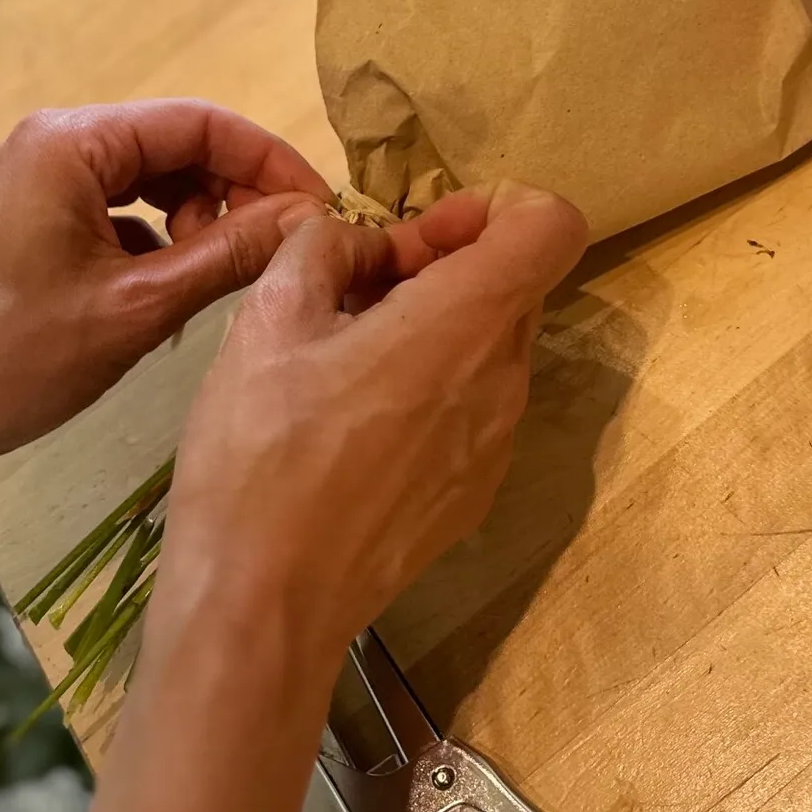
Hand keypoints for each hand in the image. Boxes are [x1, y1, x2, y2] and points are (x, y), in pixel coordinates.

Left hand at [0, 102, 330, 487]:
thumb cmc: (14, 360)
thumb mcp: (136, 309)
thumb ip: (228, 254)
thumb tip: (308, 216)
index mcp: (72, 143)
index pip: (200, 123)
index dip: (270, 163)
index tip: (322, 210)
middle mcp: (53, 143)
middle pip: (175, 147)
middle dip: (235, 194)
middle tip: (280, 253)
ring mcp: (38, 180)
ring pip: (149, 182)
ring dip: (198, 222)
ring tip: (225, 279)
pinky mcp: (32, 220)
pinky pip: (117, 212)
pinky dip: (158, 244)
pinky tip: (173, 295)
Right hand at [157, 181, 587, 660]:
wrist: (264, 607)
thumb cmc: (259, 453)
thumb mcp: (268, 317)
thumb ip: (323, 246)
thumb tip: (357, 242)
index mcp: (464, 325)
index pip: (552, 225)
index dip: (494, 204)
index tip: (419, 233)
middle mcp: (503, 383)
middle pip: (513, 284)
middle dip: (445, 263)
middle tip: (356, 289)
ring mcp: (495, 447)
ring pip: (489, 347)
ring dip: (433, 325)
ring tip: (341, 354)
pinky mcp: (472, 495)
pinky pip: (472, 408)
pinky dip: (430, 387)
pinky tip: (349, 420)